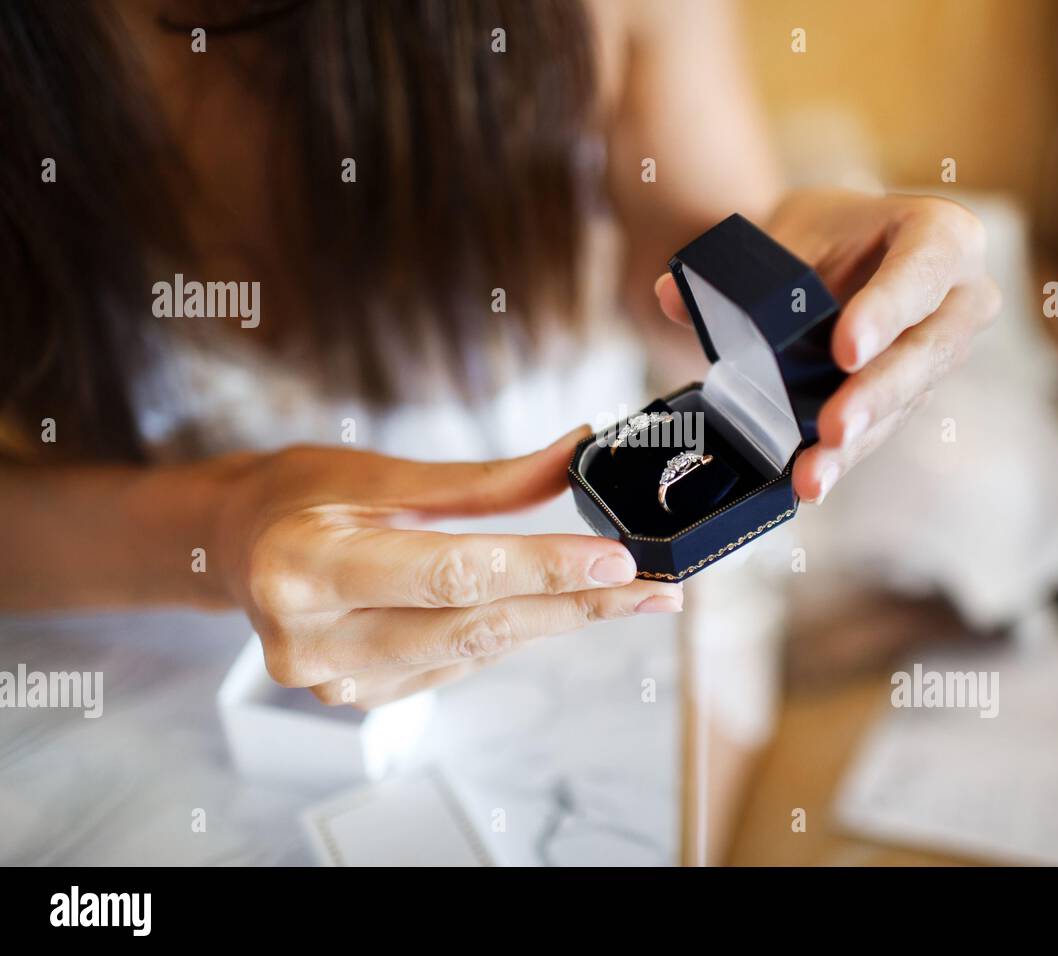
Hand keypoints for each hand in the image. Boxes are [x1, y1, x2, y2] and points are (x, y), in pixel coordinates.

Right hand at [213, 428, 681, 707]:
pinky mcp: (359, 699)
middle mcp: (313, 640)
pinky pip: (457, 665)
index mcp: (305, 567)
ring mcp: (334, 681)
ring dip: (554, 622)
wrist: (239, 547)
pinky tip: (545, 609)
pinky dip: (508, 634)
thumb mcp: (381, 473)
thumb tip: (575, 455)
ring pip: (474, 650)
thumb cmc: (302, 495)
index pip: (450, 572)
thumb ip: (482, 482)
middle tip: (654, 591)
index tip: (619, 561)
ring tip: (624, 596)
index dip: (543, 568)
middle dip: (575, 605)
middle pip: (475, 624)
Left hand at [656, 188, 999, 501]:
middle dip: (875, 394)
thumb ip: (729, 268)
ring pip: (905, 401)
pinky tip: (810, 481)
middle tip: (831, 427)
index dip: (888, 311)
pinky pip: (881, 430)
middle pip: (926, 351)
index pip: (923, 270)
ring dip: (856, 441)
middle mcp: (959, 297)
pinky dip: (842, 457)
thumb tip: (671, 294)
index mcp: (940, 234)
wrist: (826, 258)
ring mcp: (939, 354)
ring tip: (812, 473)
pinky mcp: (911, 398)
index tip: (844, 351)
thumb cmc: (815, 236)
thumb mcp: (780, 237)